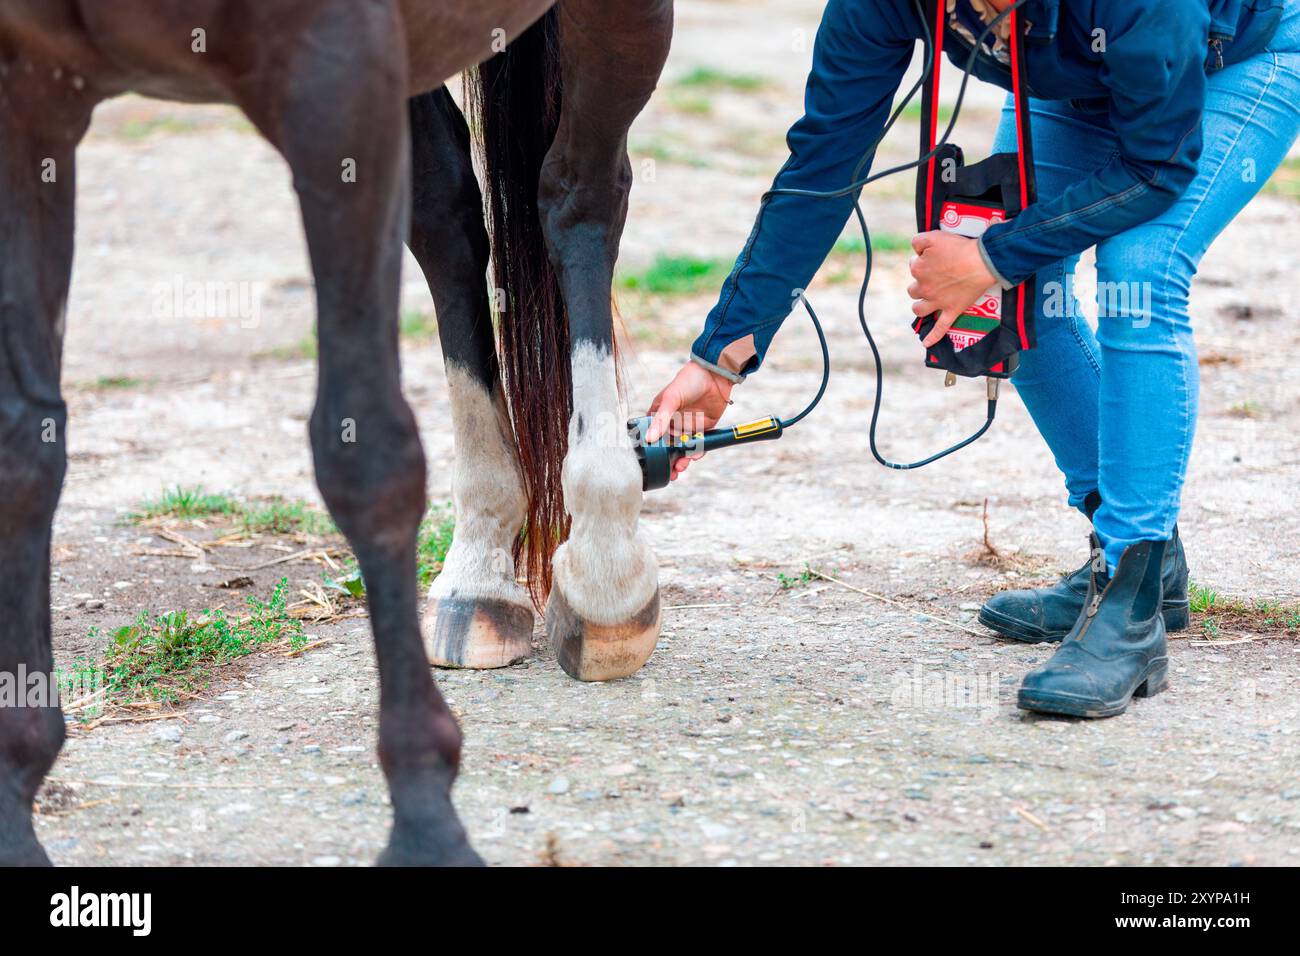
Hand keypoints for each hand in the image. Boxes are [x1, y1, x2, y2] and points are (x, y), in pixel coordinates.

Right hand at [645, 361, 734, 481]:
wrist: (715, 375)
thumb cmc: (688, 381)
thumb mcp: (671, 398)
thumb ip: (661, 419)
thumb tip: (649, 438)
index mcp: (660, 414)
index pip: (652, 435)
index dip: (651, 450)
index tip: (651, 463)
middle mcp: (673, 423)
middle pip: (667, 447)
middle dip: (668, 461)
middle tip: (670, 472)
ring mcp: (688, 427)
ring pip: (683, 449)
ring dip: (682, 460)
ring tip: (681, 467)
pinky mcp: (703, 429)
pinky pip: (699, 445)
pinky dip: (697, 452)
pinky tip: (694, 456)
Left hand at [907, 231, 995, 347]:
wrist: (982, 261)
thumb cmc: (960, 247)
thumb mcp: (935, 236)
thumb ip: (918, 241)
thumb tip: (914, 250)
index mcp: (918, 269)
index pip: (913, 264)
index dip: (922, 259)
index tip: (934, 257)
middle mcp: (924, 287)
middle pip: (913, 289)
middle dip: (920, 283)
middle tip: (934, 275)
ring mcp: (937, 301)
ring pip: (919, 307)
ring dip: (920, 304)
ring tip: (925, 301)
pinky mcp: (952, 310)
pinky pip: (940, 328)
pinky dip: (933, 337)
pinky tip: (926, 344)